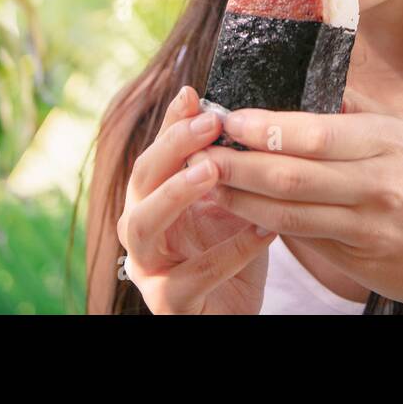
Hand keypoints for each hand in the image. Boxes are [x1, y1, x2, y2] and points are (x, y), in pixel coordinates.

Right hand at [117, 86, 277, 313]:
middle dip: (172, 148)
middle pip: (140, 181)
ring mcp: (149, 268)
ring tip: (211, 171)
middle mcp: (141, 229)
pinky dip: (227, 253)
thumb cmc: (228, 249)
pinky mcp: (169, 304)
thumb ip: (222, 162)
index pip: (155, 152)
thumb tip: (226, 108)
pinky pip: (190, 278)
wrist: (232, 309)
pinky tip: (262, 231)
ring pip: (143, 227)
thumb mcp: (226, 199)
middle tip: (209, 125)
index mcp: (152, 199)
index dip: (171, 123)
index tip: (194, 94)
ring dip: (175, 194)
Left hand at [187, 88, 402, 313]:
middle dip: (239, 161)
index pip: (317, 131)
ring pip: (290, 210)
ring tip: (204, 180)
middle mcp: (381, 181)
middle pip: (295, 172)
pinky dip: (265, 223)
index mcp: (389, 141)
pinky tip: (238, 211)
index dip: (266, 127)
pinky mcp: (360, 258)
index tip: (228, 115)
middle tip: (199, 149)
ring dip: (240, 196)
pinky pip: (303, 238)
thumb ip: (357, 110)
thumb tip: (309, 70)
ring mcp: (370, 224)